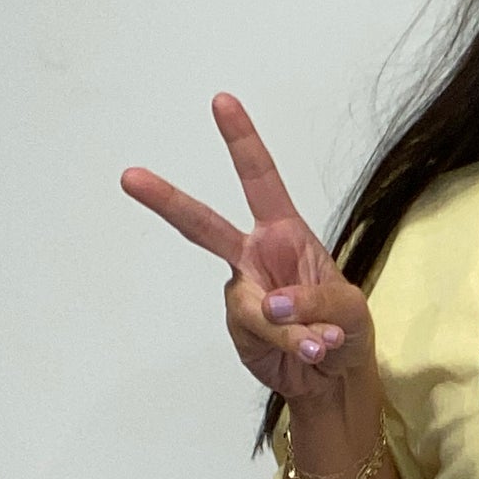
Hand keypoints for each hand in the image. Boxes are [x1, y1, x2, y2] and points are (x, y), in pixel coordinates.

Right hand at [121, 94, 374, 402]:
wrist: (334, 377)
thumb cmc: (344, 329)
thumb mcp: (348, 309)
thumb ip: (314, 302)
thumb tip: (272, 304)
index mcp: (285, 232)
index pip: (260, 178)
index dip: (241, 140)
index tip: (221, 101)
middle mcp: (256, 256)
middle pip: (203, 225)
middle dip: (167, 200)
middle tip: (130, 177)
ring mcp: (243, 293)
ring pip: (252, 303)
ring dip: (290, 326)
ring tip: (319, 343)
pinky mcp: (238, 328)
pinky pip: (258, 332)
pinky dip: (289, 344)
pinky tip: (308, 352)